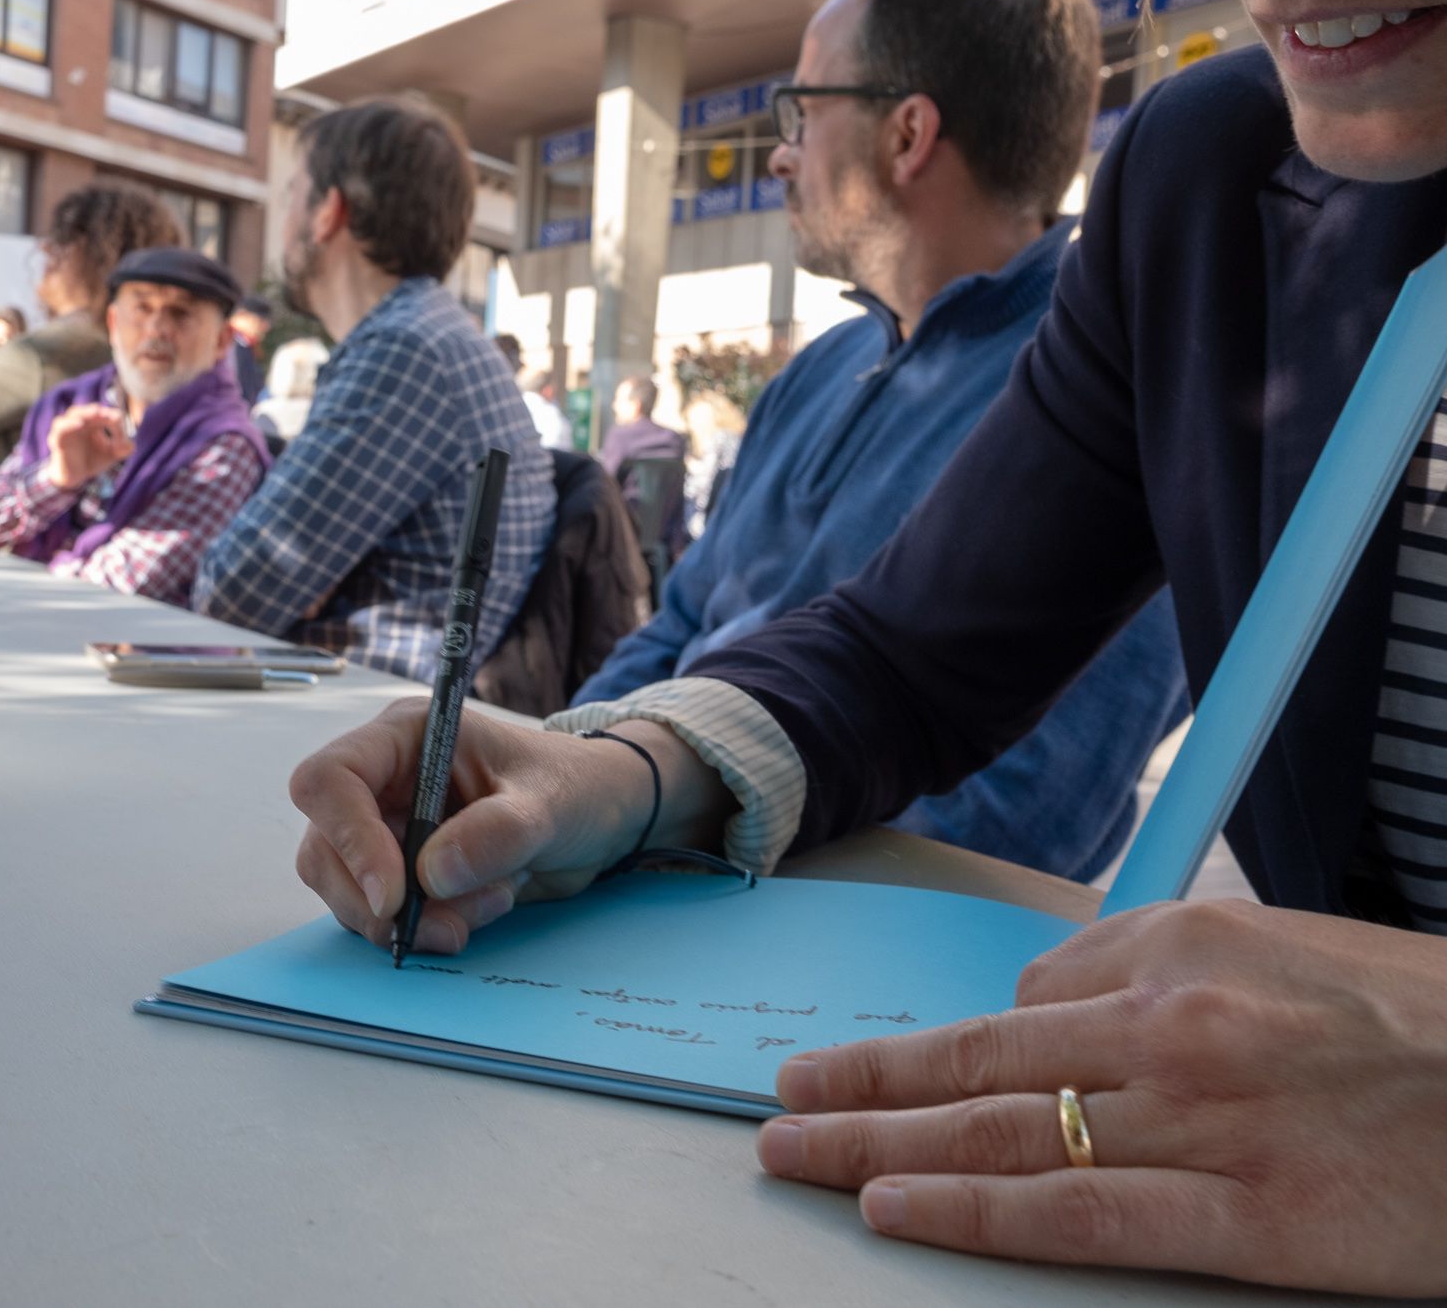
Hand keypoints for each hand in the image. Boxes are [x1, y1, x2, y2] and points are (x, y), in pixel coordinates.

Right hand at [45, 405, 133, 489]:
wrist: (75, 477)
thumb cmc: (93, 460)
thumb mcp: (112, 454)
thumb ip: (123, 449)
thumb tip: (130, 445)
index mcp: (93, 422)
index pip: (104, 414)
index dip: (113, 418)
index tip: (121, 425)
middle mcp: (80, 421)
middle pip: (87, 409)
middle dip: (98, 410)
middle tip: (108, 412)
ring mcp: (68, 429)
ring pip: (73, 413)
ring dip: (85, 412)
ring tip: (96, 412)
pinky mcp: (58, 440)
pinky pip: (60, 429)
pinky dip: (68, 424)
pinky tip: (79, 424)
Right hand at [289, 703, 711, 954]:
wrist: (602, 818)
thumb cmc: (575, 788)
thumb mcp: (547, 806)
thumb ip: (495, 834)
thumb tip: (430, 876)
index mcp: (404, 738)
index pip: (329, 779)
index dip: (347, 838)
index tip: (394, 895)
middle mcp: (383, 781)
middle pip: (325, 847)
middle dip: (377, 900)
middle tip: (445, 928)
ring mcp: (388, 829)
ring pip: (348, 889)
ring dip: (411, 920)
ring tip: (488, 905)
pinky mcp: (402, 872)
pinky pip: (383, 914)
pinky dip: (427, 928)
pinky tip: (483, 908)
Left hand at [756, 898, 1446, 1296]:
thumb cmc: (1419, 1023)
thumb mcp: (1282, 951)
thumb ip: (1156, 968)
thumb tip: (1045, 1007)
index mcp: (1182, 948)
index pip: (1024, 1000)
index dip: (948, 1048)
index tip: (884, 1072)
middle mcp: (1174, 1025)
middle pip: (977, 1060)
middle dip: (863, 1083)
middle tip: (781, 1104)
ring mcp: (1205, 1122)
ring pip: (1003, 1132)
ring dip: (881, 1144)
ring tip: (799, 1156)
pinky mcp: (1251, 1217)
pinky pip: (1080, 1214)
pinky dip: (975, 1210)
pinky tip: (899, 1208)